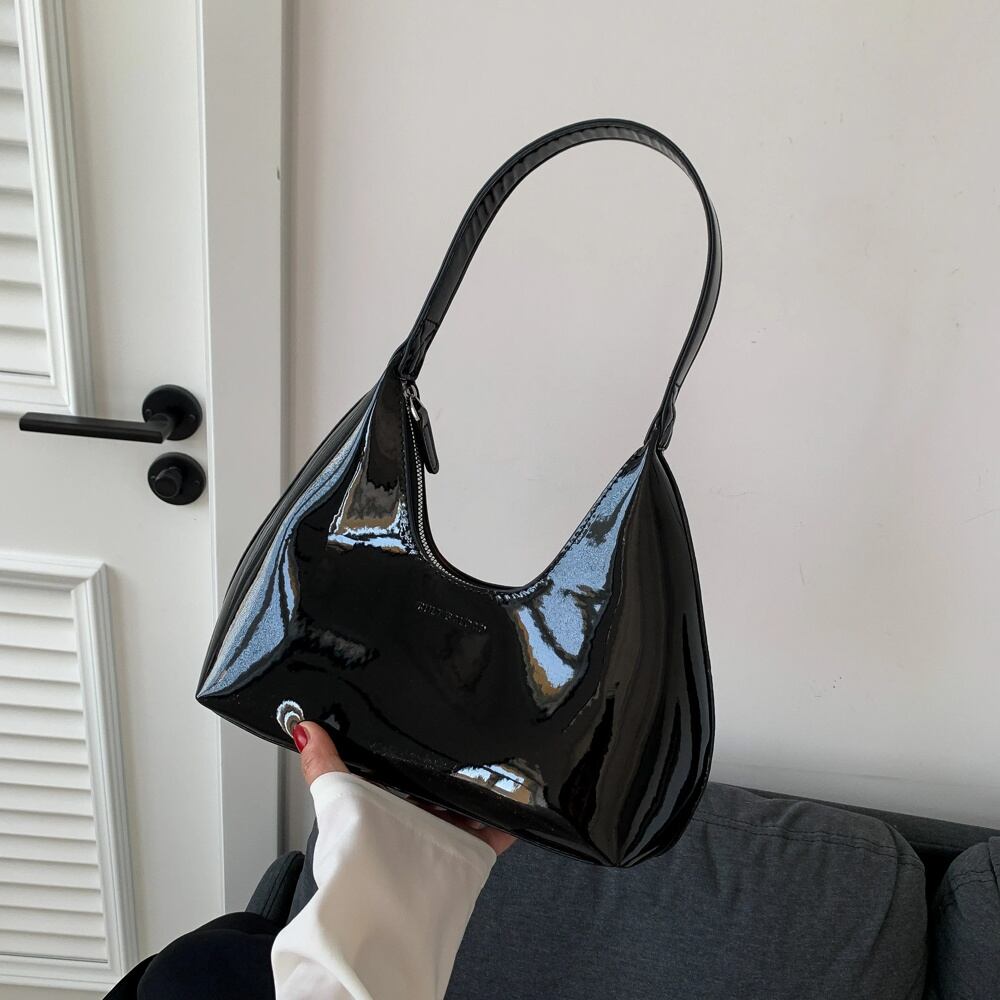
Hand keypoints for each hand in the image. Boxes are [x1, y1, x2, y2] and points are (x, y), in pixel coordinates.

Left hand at [293, 721, 515, 855]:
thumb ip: (323, 764)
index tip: (433, 724)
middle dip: (456, 767)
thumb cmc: (354, 856)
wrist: (381, 911)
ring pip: (472, 805)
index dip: (418, 752)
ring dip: (485, 786)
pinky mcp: (470, 855)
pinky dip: (511, 818)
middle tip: (473, 736)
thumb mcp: (337, 798)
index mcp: (387, 807)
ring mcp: (446, 839)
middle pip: (443, 788)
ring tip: (501, 756)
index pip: (407, 772)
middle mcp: (418, 822)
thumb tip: (303, 726)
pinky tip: (523, 796)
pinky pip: (497, 832)